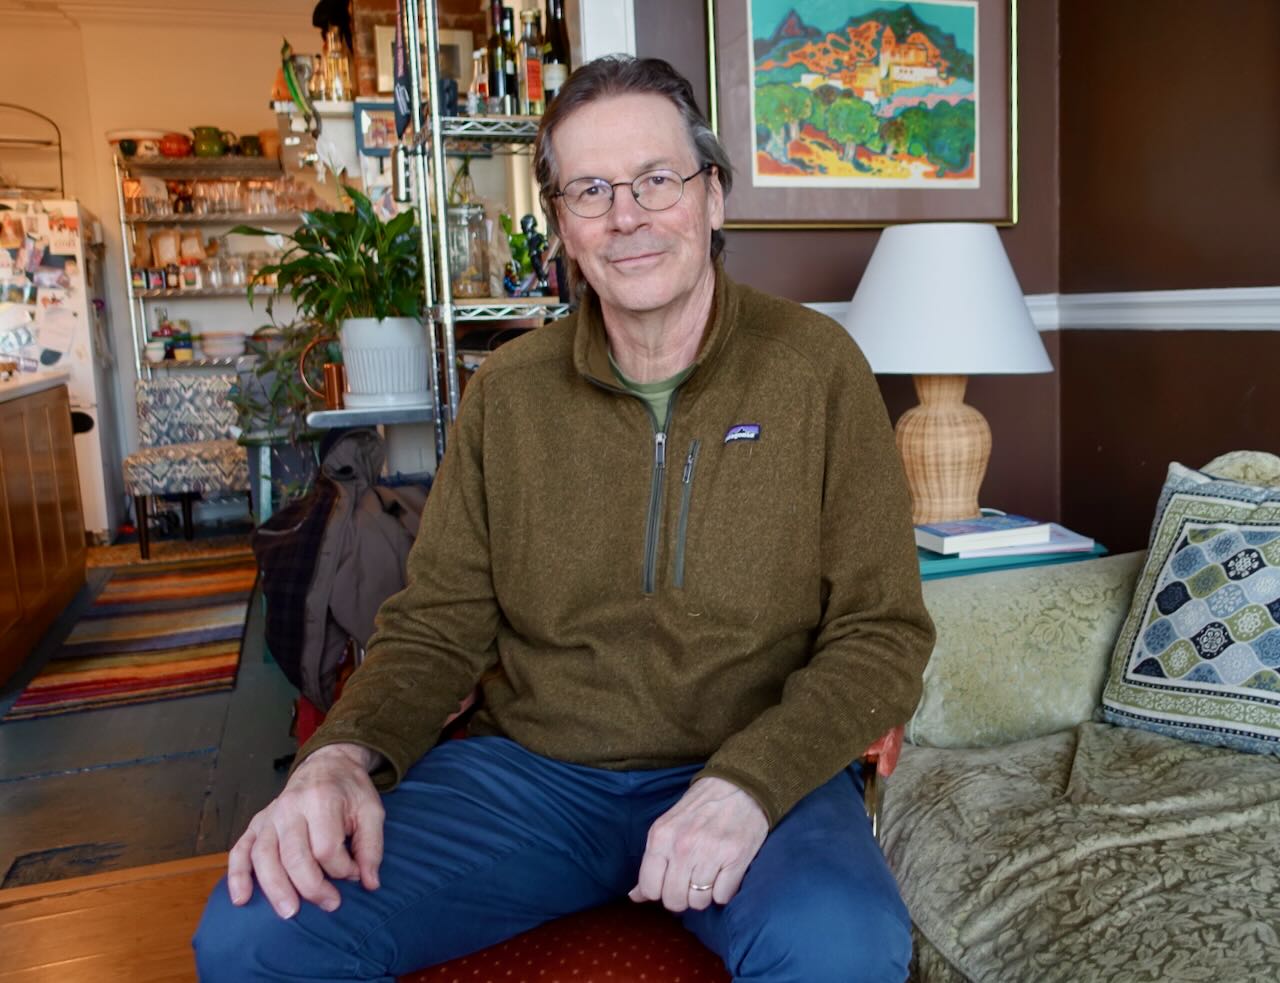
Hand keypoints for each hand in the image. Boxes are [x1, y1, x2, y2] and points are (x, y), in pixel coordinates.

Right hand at [226, 743, 384, 918]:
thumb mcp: (372, 810)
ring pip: (263, 856)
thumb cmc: (350, 792)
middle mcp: (290, 807)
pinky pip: (240, 850)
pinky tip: (241, 899)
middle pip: (293, 856)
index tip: (354, 873)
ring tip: (290, 912)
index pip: (326, 847)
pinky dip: (237, 876)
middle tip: (330, 904)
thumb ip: (372, 846)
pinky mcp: (256, 824)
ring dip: (275, 888)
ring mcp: (269, 816)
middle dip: (312, 887)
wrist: (327, 765)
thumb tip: (370, 883)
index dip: (342, 868)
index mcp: (321, 800)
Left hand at [628, 777, 767, 912]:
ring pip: (699, 902)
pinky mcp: (736, 858)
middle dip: (683, 897)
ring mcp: (710, 853)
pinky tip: (725, 871)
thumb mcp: (667, 826)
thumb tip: (635, 896)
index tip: (671, 882)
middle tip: (692, 880)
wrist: (740, 785)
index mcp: (661, 837)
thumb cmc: (701, 806)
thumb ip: (652, 860)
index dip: (660, 891)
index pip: (650, 888)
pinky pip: (722, 897)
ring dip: (705, 894)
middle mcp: (683, 846)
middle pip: (674, 900)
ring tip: (710, 872)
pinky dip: (724, 890)